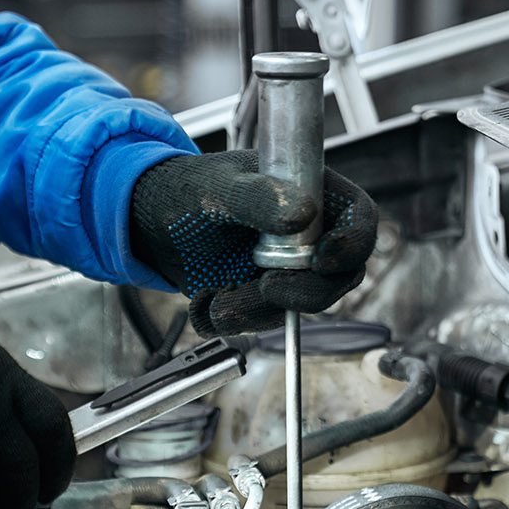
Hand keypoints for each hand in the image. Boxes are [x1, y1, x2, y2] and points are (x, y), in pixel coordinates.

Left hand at [128, 151, 377, 334]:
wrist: (149, 222)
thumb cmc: (187, 189)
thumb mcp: (219, 187)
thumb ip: (259, 198)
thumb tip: (303, 213)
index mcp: (312, 193)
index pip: (358, 220)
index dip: (352, 243)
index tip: (321, 260)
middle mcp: (308, 235)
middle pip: (338, 275)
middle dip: (303, 292)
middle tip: (265, 288)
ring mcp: (288, 268)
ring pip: (299, 306)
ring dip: (257, 311)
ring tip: (214, 301)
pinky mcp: (262, 296)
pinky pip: (264, 321)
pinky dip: (234, 319)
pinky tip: (205, 302)